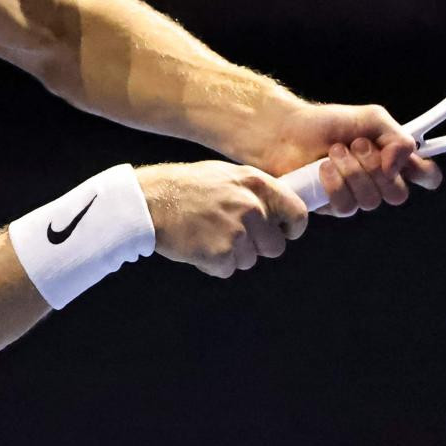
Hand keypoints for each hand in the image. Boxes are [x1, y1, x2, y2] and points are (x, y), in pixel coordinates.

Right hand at [135, 161, 309, 277]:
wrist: (148, 201)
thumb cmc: (185, 187)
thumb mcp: (226, 176)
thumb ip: (254, 192)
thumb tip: (277, 211)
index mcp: (256, 184)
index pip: (297, 213)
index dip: (292, 229)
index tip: (284, 233)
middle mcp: (251, 207)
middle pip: (275, 247)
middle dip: (257, 248)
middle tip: (232, 237)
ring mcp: (236, 232)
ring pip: (249, 261)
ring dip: (232, 256)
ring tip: (208, 236)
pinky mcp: (219, 254)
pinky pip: (227, 270)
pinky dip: (213, 265)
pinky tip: (198, 246)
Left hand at [247, 102, 442, 217]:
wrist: (288, 133)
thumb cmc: (328, 124)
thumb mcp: (370, 118)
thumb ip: (396, 137)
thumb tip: (398, 166)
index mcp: (394, 158)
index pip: (426, 176)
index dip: (426, 175)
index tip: (412, 164)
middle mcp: (380, 181)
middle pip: (399, 194)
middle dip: (376, 169)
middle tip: (358, 146)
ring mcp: (358, 196)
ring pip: (371, 201)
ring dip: (351, 172)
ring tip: (334, 152)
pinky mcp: (335, 207)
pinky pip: (346, 207)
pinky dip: (334, 184)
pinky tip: (323, 169)